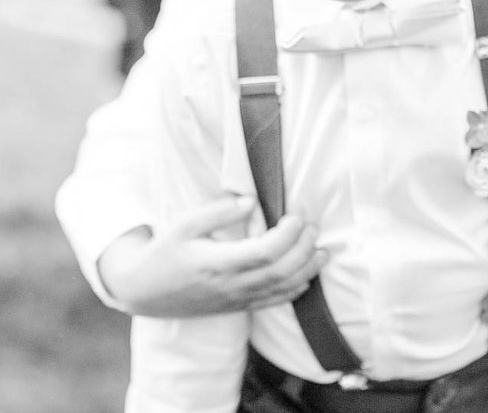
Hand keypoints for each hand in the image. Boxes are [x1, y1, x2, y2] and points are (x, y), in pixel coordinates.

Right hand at [97, 197, 326, 316]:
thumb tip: (251, 201)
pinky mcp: (237, 307)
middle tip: (313, 227)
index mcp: (217, 264)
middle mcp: (230, 286)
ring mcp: (235, 300)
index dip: (287, 235)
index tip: (295, 216)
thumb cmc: (164, 253)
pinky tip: (307, 275)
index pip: (264, 254)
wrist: (143, 293)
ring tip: (323, 250)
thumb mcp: (183, 226)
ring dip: (307, 270)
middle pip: (280, 272)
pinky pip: (272, 303)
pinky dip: (294, 290)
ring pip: (281, 290)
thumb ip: (218, 213)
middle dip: (304, 249)